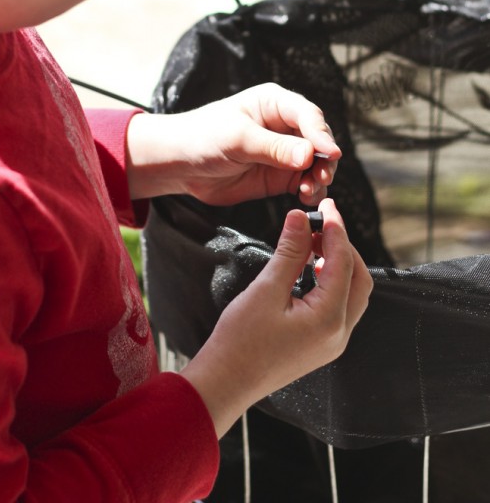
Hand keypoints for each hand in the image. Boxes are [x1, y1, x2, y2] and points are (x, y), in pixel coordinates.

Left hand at [126, 83, 339, 206]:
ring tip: (309, 190)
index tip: (330, 153)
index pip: (308, 115)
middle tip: (320, 176)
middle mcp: (284, 125)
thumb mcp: (238, 139)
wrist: (181, 164)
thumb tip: (309, 154)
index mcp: (274, 103)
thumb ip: (274, 148)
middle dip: (324, 158)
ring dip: (320, 176)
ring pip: (316, 162)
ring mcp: (284, 151)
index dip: (321, 134)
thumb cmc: (203, 137)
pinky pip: (305, 181)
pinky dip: (311, 189)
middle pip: (318, 139)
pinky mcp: (280, 175)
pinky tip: (305, 197)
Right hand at [180, 198, 372, 436]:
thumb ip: (289, 252)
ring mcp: (332, 342)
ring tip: (313, 241)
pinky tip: (309, 267)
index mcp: (329, 319)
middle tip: (321, 222)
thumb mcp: (265, 289)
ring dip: (338, 264)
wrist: (226, 382)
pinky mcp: (321, 344)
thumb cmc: (241, 340)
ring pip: (351, 293)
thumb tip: (301, 218)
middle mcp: (339, 333)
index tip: (325, 205)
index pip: (344, 263)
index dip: (335, 230)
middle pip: (359, 278)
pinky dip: (330, 281)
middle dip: (343, 247)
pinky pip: (338, 306)